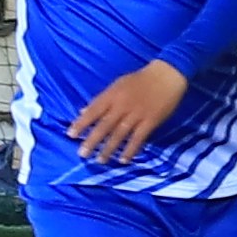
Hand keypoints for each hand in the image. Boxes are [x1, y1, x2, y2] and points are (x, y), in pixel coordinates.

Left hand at [68, 58, 192, 160]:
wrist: (167, 75)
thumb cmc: (139, 80)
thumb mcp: (117, 85)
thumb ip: (100, 99)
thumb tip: (82, 112)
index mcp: (112, 95)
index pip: (93, 111)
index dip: (81, 123)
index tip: (70, 135)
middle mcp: (122, 106)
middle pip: (104, 125)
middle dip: (92, 140)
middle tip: (82, 154)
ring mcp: (137, 114)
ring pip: (120, 134)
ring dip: (109, 148)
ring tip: (100, 160)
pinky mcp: (151, 121)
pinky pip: (138, 138)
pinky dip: (131, 149)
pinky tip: (123, 159)